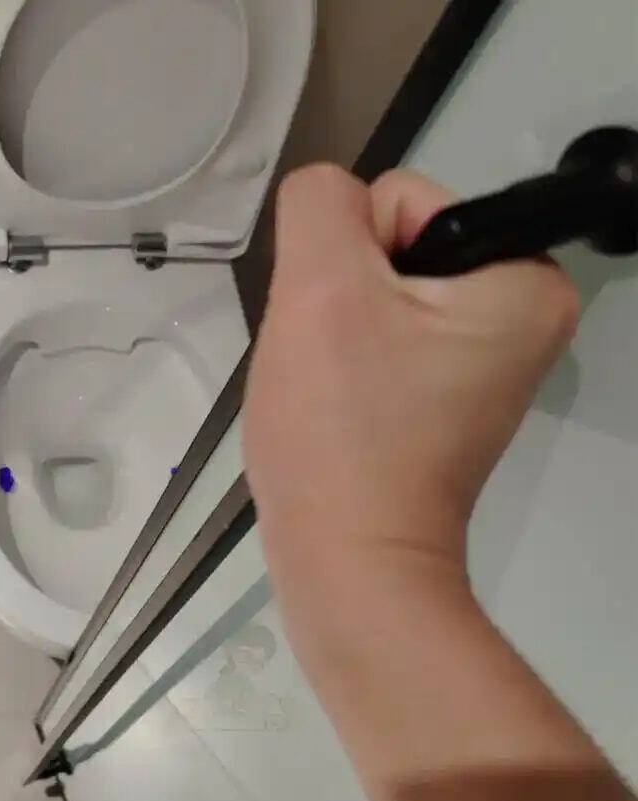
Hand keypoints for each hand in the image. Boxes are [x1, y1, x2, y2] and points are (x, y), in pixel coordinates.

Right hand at [244, 164, 578, 584]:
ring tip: (336, 387)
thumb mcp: (320, 288)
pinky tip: (342, 402)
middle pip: (393, 243)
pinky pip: (383, 335)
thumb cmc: (341, 429)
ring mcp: (485, 356)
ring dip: (340, 327)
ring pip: (378, 289)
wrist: (347, 560)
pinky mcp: (449, 390)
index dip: (349, 256)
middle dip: (344, 294)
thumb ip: (321, 204)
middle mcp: (522, 312)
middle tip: (335, 362)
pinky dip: (349, 360)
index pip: (403, 197)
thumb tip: (331, 204)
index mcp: (522, 279)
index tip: (345, 328)